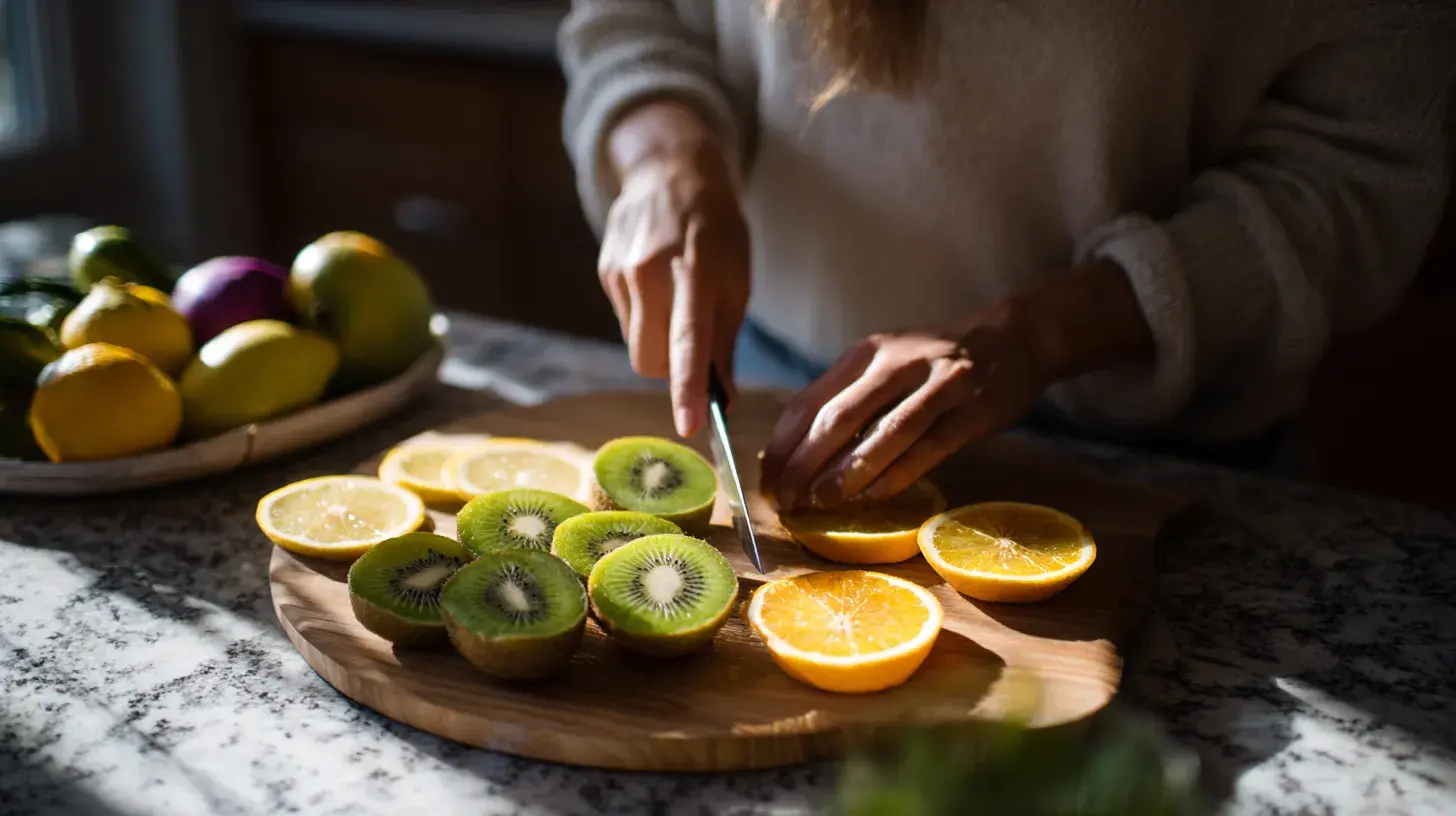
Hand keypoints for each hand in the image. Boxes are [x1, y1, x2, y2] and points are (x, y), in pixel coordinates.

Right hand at [598, 129, 749, 437]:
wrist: (670, 170)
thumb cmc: (716, 229)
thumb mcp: (737, 277)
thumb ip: (725, 339)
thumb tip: (721, 398)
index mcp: (696, 270)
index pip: (689, 340)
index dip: (687, 387)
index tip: (690, 426)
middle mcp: (652, 271)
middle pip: (651, 359)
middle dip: (673, 371)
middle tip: (697, 350)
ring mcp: (622, 271)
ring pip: (636, 345)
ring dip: (659, 344)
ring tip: (676, 303)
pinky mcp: (605, 271)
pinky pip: (626, 322)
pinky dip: (645, 319)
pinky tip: (657, 286)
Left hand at [760, 260, 1155, 509]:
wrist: (1013, 340)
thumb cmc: (935, 364)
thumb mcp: (886, 365)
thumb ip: (847, 399)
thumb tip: (794, 454)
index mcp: (866, 353)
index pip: (810, 401)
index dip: (783, 445)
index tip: (768, 480)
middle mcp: (898, 362)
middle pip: (838, 418)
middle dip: (804, 464)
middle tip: (787, 501)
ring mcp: (938, 385)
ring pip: (883, 435)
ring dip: (847, 474)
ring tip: (821, 503)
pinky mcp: (972, 411)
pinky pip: (927, 449)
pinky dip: (897, 476)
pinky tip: (873, 497)